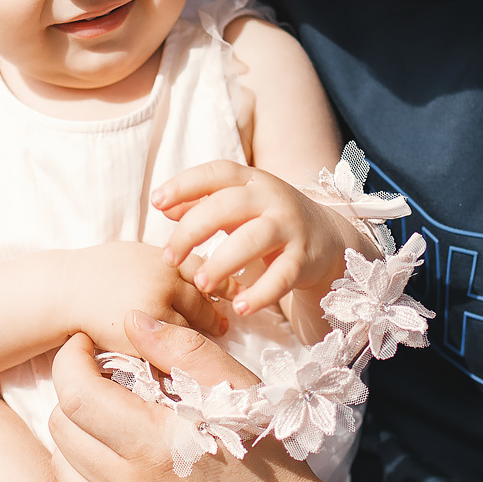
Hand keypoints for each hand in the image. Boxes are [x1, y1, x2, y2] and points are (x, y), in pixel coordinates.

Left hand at [46, 319, 344, 481]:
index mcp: (157, 444)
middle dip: (74, 395)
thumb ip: (184, 350)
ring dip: (79, 438)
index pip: (76, 393)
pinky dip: (89, 479)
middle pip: (61, 427)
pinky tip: (124, 469)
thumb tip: (131, 319)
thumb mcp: (239, 394)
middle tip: (103, 384)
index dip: (70, 360)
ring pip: (62, 467)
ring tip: (114, 426)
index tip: (84, 348)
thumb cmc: (270, 463)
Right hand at [52, 240, 230, 356]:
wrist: (64, 291)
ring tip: (205, 340)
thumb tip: (203, 277)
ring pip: (191, 327)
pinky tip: (179, 353)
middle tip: (223, 324)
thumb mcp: (138, 254)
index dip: (224, 284)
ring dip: (200, 333)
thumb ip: (170, 264)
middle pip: (203, 302)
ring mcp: (154, 313)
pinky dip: (178, 350)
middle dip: (214, 315)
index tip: (233, 295)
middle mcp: (164, 284)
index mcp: (165, 260)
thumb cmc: (99, 272)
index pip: (206, 272)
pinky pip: (170, 348)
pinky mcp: (142, 339)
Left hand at [154, 160, 370, 316]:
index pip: (216, 173)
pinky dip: (260, 293)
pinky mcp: (304, 258)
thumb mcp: (236, 207)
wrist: (326, 238)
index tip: (156, 201)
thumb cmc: (267, 220)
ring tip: (201, 284)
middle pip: (228, 205)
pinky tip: (239, 308)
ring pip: (254, 239)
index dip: (184, 184)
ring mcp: (290, 227)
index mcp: (250, 181)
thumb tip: (165, 206)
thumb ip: (201, 204)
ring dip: (222, 262)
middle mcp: (271, 198)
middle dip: (193, 230)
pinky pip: (282, 276)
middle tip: (170, 257)